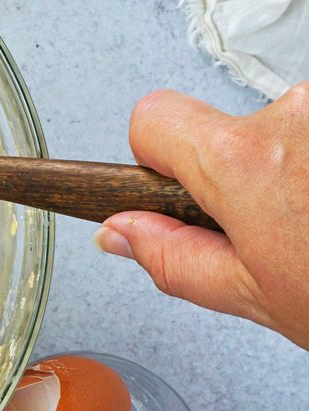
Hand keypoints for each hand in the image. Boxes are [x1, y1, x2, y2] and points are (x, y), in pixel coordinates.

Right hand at [94, 83, 308, 349]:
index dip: (154, 156)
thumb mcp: (259, 296)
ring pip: (283, 129)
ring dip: (295, 167)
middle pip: (224, 128)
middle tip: (279, 229)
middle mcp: (292, 114)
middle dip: (241, 172)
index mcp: (242, 162)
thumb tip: (119, 233)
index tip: (178, 188)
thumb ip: (176, 259)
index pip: (152, 119)